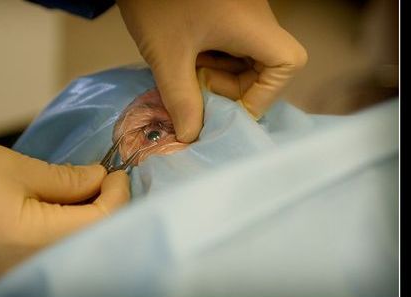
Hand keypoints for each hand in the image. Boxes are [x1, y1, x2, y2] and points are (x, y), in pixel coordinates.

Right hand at [0, 144, 129, 291]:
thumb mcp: (14, 169)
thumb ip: (65, 179)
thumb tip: (98, 179)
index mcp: (36, 241)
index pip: (101, 221)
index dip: (117, 195)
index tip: (117, 174)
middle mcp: (33, 267)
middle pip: (92, 240)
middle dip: (106, 209)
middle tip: (106, 182)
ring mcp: (21, 276)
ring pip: (75, 250)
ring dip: (88, 221)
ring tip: (86, 192)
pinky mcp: (9, 275)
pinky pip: (53, 256)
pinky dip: (67, 233)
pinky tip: (65, 212)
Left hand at [117, 0, 307, 141]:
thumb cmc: (156, 1)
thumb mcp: (168, 56)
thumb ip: (181, 99)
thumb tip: (190, 137)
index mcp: (253, 25)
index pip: (287, 64)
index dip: (263, 94)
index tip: (227, 108)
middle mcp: (256, 18)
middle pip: (266, 65)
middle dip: (234, 87)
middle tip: (198, 90)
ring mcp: (241, 13)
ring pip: (246, 57)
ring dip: (220, 74)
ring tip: (187, 72)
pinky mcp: (225, 11)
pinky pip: (230, 44)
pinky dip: (213, 59)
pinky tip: (186, 59)